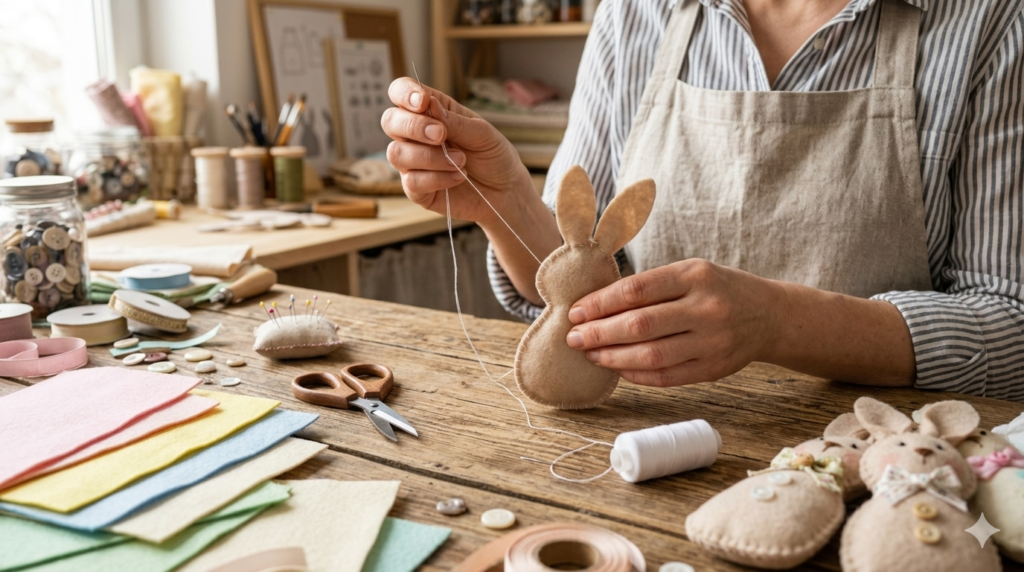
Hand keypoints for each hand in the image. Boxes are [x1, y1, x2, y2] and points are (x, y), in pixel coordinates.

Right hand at [382, 78, 531, 223]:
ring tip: (461, 161)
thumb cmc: (493, 156)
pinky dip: (437, 178)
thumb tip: (429, 104)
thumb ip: (454, 121)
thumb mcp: (482, 133)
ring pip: (396, 153)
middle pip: (390, 121)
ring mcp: (413, 163)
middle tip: (441, 135)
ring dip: (430, 157)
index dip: (404, 93)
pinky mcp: (417, 189)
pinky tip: (458, 177)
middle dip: (414, 126)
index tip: (422, 102)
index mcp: (431, 112)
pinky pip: (412, 182)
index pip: (400, 92)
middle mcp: (416, 135)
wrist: (505, 191)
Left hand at [564, 260, 782, 386]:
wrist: (769, 315)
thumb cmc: (718, 289)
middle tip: (574, 338)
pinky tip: (617, 368)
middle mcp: (706, 308)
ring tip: (591, 354)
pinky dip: (636, 374)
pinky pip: (667, 377)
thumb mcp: (691, 272)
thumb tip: (596, 305)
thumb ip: (651, 286)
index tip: (576, 312)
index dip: (601, 303)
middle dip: (600, 333)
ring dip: (613, 357)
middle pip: (641, 325)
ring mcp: (712, 341)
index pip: (637, 290)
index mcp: (695, 275)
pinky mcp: (713, 369)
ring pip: (651, 355)